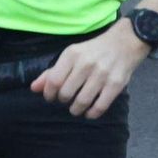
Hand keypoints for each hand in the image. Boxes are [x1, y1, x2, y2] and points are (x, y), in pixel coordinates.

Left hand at [30, 20, 146, 117]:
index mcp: (71, 55)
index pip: (54, 80)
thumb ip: (51, 72)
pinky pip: (101, 106)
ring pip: (82, 101)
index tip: (50, 97)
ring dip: (76, 109)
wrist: (123, 43)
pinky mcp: (116, 85)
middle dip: (62, 101)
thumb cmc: (92, 51)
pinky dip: (92, 113)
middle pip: (66, 92)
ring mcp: (102, 75)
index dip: (49, 93)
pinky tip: (89, 113)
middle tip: (65, 101)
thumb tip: (33, 88)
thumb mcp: (70, 55)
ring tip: (75, 109)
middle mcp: (86, 64)